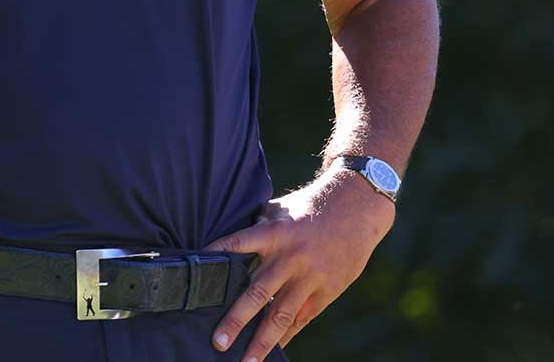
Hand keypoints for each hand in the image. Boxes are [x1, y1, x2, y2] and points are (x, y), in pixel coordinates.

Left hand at [203, 168, 394, 360]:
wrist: (357, 209)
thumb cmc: (311, 206)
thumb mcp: (281, 208)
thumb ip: (257, 226)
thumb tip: (230, 242)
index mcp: (274, 233)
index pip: (237, 244)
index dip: (216, 255)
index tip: (195, 272)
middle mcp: (290, 258)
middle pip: (257, 293)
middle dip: (236, 320)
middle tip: (218, 342)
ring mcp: (309, 277)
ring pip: (281, 315)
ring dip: (262, 342)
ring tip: (246, 361)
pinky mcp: (326, 291)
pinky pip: (302, 319)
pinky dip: (286, 336)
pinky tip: (273, 350)